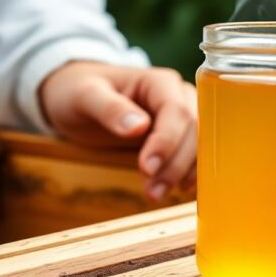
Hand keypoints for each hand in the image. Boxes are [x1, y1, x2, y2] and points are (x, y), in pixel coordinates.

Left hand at [39, 61, 197, 200]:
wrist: (77, 96)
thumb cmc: (79, 90)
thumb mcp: (85, 96)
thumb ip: (110, 108)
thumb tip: (138, 127)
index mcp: (159, 82)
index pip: (176, 111)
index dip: (167, 142)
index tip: (147, 168)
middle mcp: (177, 96)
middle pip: (193, 131)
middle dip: (175, 164)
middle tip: (152, 192)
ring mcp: (180, 118)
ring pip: (199, 145)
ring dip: (183, 173)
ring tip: (156, 194)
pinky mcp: (176, 137)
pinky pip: (193, 155)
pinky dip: (187, 174)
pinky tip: (175, 190)